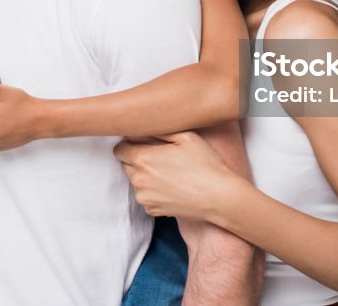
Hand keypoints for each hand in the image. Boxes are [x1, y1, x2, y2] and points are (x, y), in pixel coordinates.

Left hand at [113, 132, 237, 220]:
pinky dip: (153, 192)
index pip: (119, 149)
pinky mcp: (152, 210)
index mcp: (144, 159)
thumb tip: (144, 126)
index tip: (141, 143)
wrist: (219, 198)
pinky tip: (172, 187)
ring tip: (169, 174)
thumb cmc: (205, 164)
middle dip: (137, 159)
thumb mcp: (186, 136)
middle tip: (159, 157)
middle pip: (125, 165)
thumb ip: (160, 129)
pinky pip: (145, 197)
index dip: (129, 144)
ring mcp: (145, 197)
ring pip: (136, 182)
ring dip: (145, 176)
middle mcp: (139, 180)